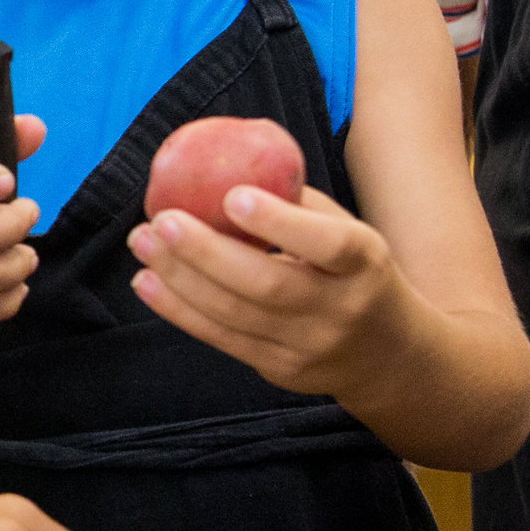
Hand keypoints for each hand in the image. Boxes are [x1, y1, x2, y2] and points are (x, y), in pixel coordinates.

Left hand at [126, 185, 400, 396]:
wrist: (387, 354)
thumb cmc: (354, 274)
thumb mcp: (348, 232)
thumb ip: (296, 203)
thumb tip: (229, 160)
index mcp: (364, 263)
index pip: (328, 244)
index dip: (279, 223)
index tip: (231, 196)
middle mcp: (338, 309)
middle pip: (268, 285)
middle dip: (206, 252)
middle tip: (161, 219)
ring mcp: (307, 346)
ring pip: (235, 315)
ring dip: (180, 279)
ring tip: (142, 243)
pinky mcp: (278, 370)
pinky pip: (221, 338)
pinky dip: (179, 310)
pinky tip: (147, 283)